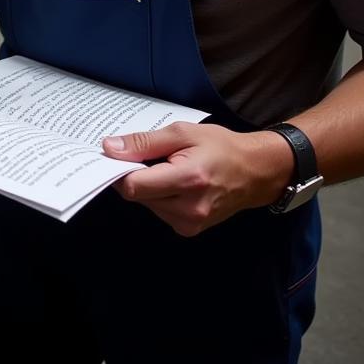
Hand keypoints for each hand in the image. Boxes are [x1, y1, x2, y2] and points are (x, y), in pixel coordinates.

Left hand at [101, 123, 293, 235]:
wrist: (255, 172)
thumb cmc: (220, 146)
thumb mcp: (182, 133)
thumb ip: (144, 142)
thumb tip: (109, 148)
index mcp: (188, 181)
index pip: (133, 186)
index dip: (119, 170)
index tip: (117, 154)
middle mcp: (188, 209)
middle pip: (137, 195)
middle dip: (134, 175)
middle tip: (148, 156)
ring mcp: (189, 224)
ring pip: (146, 204)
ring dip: (147, 185)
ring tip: (167, 167)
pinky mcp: (189, 229)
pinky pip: (158, 210)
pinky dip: (158, 195)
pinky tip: (173, 182)